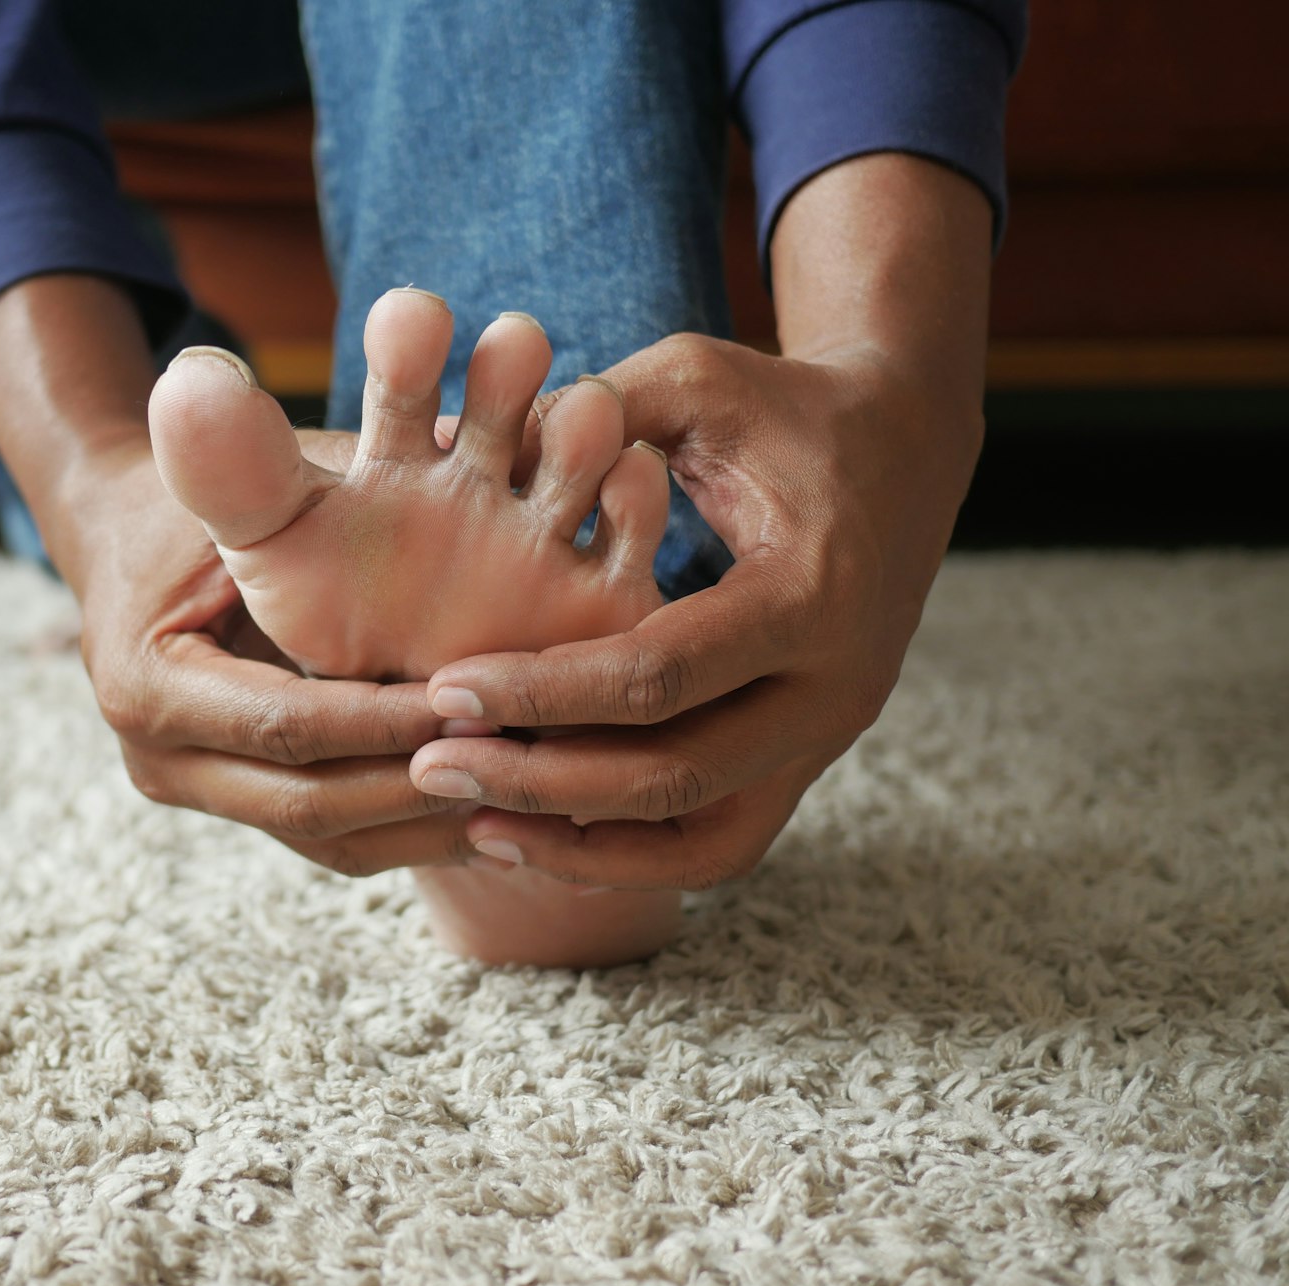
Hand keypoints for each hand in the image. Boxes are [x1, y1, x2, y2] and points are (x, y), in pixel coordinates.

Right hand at [0, 275, 468, 875]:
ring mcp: (197, 793)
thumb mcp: (243, 482)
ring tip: (530, 789)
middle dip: (424, 784)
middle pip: (310, 803)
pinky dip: (416, 824)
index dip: (389, 721)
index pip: (288, 724)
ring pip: (331, 839)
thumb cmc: (199, 492)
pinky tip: (498, 799)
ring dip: (433, 820)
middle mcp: (159, 759)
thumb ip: (315, 486)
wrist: (123, 532)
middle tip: (528, 759)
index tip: (486, 701)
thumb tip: (437, 436)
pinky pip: (337, 840)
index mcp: (147, 683)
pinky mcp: (239, 805)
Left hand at [404, 155, 993, 890]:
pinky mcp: (808, 761)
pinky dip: (628, 853)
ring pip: (701, 839)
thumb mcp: (696, 382)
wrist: (903, 452)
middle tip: (432, 767)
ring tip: (473, 820)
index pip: (657, 675)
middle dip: (541, 781)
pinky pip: (717, 843)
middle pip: (674, 775)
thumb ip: (591, 414)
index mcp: (807, 592)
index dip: (543, 692)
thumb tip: (459, 450)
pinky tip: (535, 831)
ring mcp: (828, 737)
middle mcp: (832, 686)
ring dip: (580, 842)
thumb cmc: (783, 409)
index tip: (444, 689)